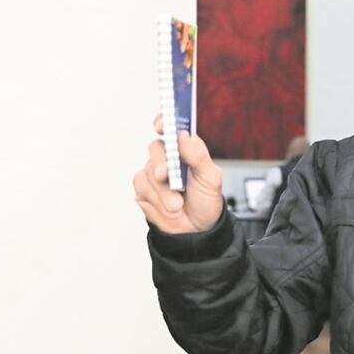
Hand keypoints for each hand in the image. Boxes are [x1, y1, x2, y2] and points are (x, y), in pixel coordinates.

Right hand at [133, 113, 223, 233]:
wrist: (196, 231)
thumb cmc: (206, 202)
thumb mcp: (211, 178)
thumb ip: (198, 156)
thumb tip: (184, 135)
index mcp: (186, 150)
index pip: (171, 128)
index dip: (164, 121)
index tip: (162, 125)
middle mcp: (168, 159)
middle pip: (155, 148)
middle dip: (162, 163)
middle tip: (167, 175)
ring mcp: (155, 174)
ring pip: (148, 171)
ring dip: (163, 190)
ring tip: (177, 204)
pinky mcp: (144, 190)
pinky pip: (141, 186)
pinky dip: (155, 198)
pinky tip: (167, 207)